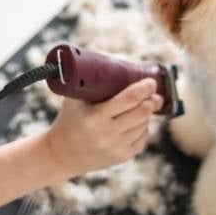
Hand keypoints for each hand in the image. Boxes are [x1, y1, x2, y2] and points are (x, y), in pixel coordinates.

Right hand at [43, 79, 162, 177]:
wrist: (62, 154)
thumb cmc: (69, 119)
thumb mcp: (74, 98)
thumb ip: (90, 79)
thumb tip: (115, 57)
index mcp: (95, 117)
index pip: (129, 100)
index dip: (144, 88)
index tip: (150, 82)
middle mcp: (107, 134)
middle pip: (142, 112)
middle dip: (151, 100)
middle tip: (153, 92)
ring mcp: (116, 148)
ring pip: (144, 125)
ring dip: (147, 113)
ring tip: (142, 105)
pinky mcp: (122, 157)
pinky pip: (143, 138)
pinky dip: (143, 127)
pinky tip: (136, 122)